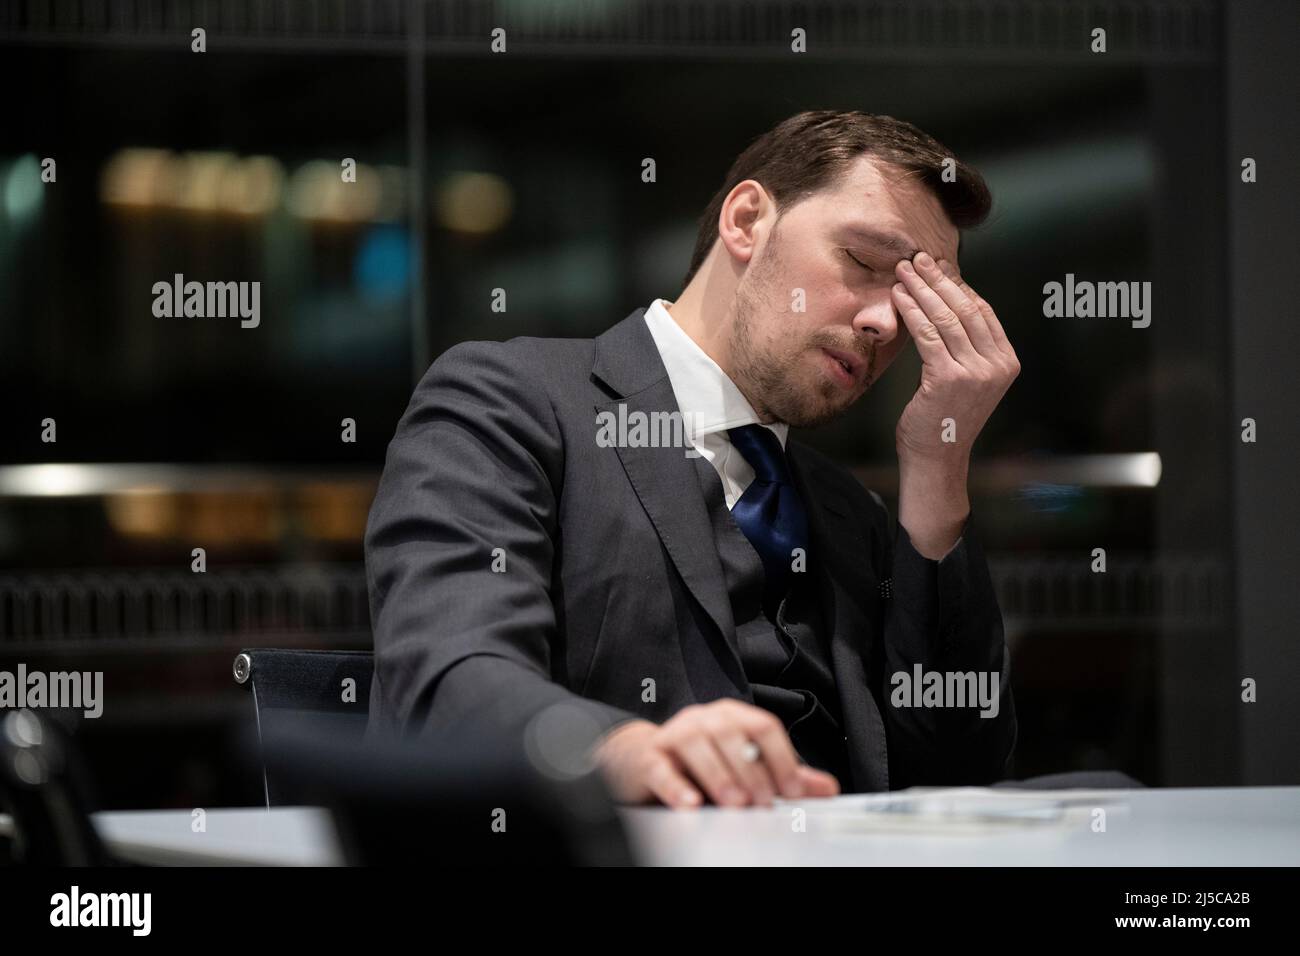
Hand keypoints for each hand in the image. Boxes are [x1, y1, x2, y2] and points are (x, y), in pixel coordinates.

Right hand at [590, 700, 840, 809]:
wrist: (641, 760)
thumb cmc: (698, 764)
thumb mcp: (743, 766)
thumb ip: (781, 775)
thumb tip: (826, 788)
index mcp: (732, 717)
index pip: (763, 726)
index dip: (781, 758)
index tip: (793, 790)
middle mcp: (704, 719)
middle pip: (732, 734)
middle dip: (752, 771)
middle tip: (764, 803)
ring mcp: (674, 734)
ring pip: (697, 745)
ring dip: (719, 776)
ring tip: (735, 803)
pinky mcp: (649, 757)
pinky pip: (662, 768)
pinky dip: (677, 787)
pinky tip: (690, 803)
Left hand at [889, 254, 1019, 557]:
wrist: (937, 458)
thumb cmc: (943, 418)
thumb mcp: (964, 379)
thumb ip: (965, 346)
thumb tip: (947, 302)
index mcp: (1007, 361)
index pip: (983, 311)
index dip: (959, 284)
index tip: (937, 266)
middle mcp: (997, 365)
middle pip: (965, 308)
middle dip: (938, 279)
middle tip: (917, 258)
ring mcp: (976, 372)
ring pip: (946, 317)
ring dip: (921, 289)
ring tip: (902, 271)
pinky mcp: (950, 377)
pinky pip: (928, 334)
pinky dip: (911, 311)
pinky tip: (898, 296)